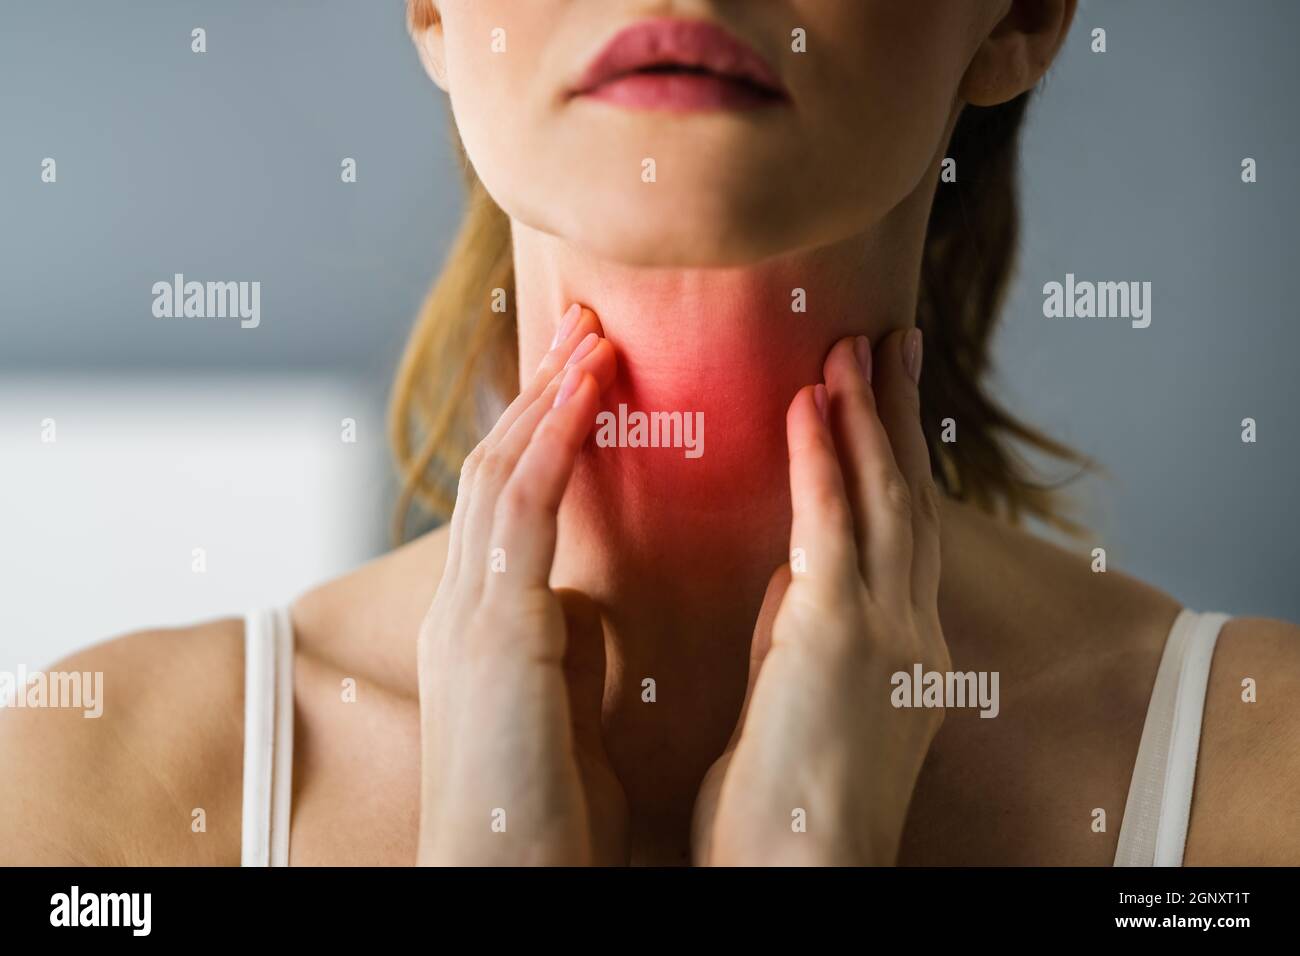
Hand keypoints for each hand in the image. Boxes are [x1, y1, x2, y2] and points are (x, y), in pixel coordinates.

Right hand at [416, 305, 626, 865]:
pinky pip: (521, 509)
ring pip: (501, 473)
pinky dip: (554, 441)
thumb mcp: (560, 709)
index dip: (545, 436)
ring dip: (547, 397)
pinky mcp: (492, 632)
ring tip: (592, 334)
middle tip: (583, 326)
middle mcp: (466, 607)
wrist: (512, 883)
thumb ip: (566, 648)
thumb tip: (588, 605)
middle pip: (498, 470)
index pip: (511, 506)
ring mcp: (470, 615)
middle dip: (540, 394)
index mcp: (487, 627)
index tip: (586, 379)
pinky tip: (587, 389)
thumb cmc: (545, 817)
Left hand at [693, 330, 948, 865]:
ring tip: (852, 346)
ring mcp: (886, 632)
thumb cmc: (787, 807)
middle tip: (889, 341)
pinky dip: (825, 457)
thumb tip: (794, 575)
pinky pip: (832, 526)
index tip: (879, 395)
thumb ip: (807, 631)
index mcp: (900, 647)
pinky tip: (813, 403)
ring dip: (867, 414)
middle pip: (906, 497)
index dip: (891, 456)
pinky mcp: (842, 639)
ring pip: (882, 497)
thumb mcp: (803, 699)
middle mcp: (910, 629)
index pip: (899, 529)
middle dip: (896, 414)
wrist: (801, 876)